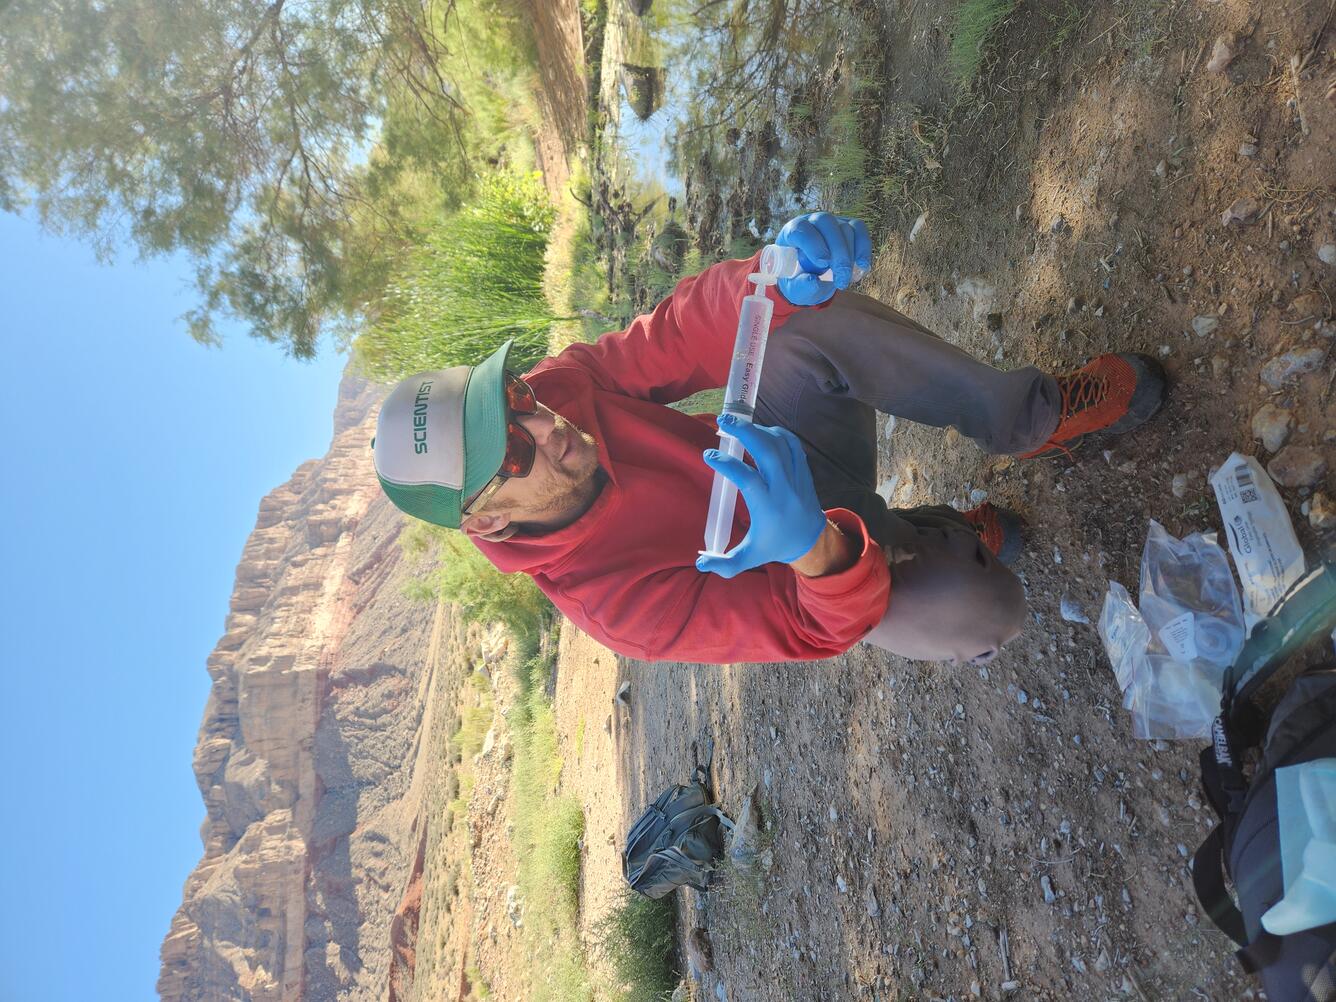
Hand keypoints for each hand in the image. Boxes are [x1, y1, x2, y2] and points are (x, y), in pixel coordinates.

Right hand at [696, 415, 827, 577]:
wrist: (809, 539)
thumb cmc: (773, 545)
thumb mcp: (748, 558)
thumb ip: (724, 564)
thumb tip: (700, 564)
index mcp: (768, 507)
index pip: (748, 480)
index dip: (728, 465)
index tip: (709, 455)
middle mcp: (784, 489)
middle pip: (767, 452)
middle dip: (745, 432)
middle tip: (723, 421)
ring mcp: (796, 476)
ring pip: (780, 444)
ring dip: (758, 430)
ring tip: (737, 425)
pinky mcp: (803, 469)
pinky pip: (792, 443)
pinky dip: (776, 432)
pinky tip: (760, 431)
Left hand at [774, 212, 871, 305]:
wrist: (814, 278)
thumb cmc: (800, 281)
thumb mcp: (796, 289)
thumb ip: (801, 286)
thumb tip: (813, 281)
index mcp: (791, 232)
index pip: (800, 228)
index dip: (813, 243)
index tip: (823, 263)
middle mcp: (811, 221)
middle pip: (826, 223)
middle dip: (837, 252)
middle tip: (841, 279)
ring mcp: (831, 222)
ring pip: (845, 228)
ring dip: (850, 256)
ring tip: (846, 280)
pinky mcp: (848, 225)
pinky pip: (860, 230)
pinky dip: (864, 248)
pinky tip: (862, 267)